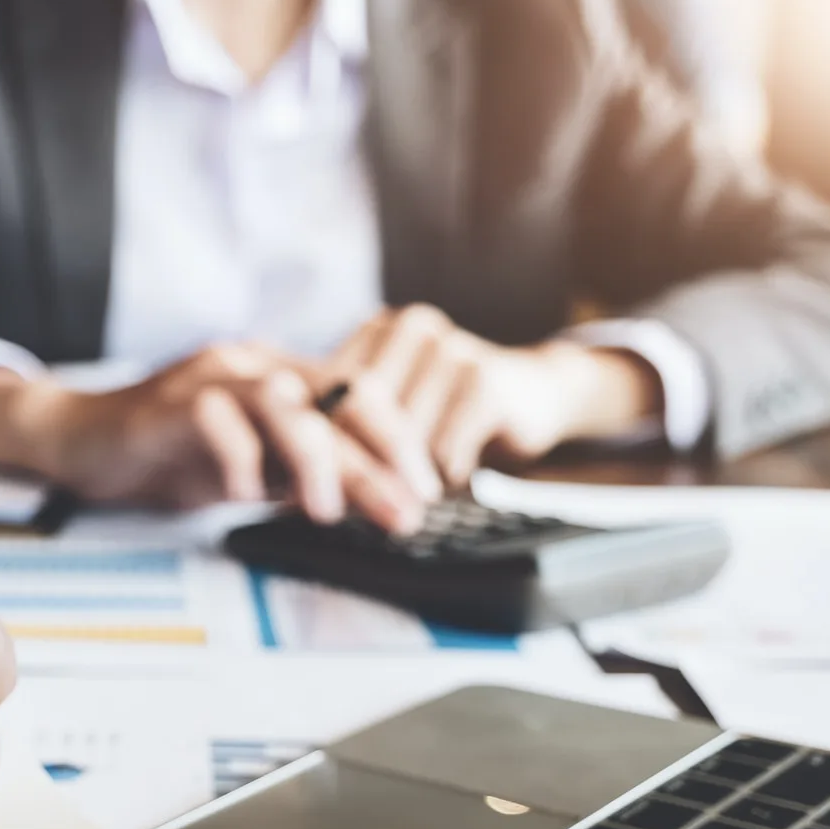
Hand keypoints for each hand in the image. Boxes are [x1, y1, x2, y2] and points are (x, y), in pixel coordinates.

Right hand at [0, 345, 437, 533]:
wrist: (79, 441)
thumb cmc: (167, 455)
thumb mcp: (251, 469)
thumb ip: (302, 476)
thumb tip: (374, 503)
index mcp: (277, 375)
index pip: (356, 395)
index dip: (397, 441)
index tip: (424, 492)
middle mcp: (249, 366)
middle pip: (331, 399)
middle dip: (375, 458)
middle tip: (405, 510)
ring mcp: (207, 380)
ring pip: (280, 402)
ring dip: (313, 459)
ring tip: (327, 513)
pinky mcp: (165, 405)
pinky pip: (213, 420)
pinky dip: (237, 458)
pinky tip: (244, 496)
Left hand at [326, 305, 664, 485]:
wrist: (541, 393)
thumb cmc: (452, 409)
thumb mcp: (398, 406)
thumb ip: (346, 421)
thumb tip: (288, 475)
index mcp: (381, 329)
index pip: (327, 390)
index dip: (314, 440)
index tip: (303, 485)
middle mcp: (412, 328)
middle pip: (356, 414)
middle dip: (354, 462)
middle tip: (354, 500)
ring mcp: (451, 350)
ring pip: (399, 439)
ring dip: (406, 474)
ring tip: (421, 482)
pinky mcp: (484, 383)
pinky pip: (442, 452)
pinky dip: (446, 474)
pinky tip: (456, 472)